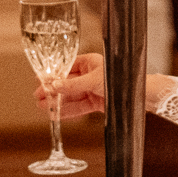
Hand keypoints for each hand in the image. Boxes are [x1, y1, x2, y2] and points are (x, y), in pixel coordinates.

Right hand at [37, 58, 177, 117]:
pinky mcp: (96, 103)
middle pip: (67, 83)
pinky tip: (56, 114)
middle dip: (52, 90)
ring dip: (57, 102)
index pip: (67, 67)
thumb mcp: (93, 81)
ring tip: (42, 107)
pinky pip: (79, 107)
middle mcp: (90, 75)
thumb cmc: (121, 80)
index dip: (53, 74)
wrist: (139, 96)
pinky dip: (67, 111)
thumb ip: (72, 84)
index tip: (40, 80)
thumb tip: (53, 85)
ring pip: (71, 96)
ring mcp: (93, 89)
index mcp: (90, 62)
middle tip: (37, 96)